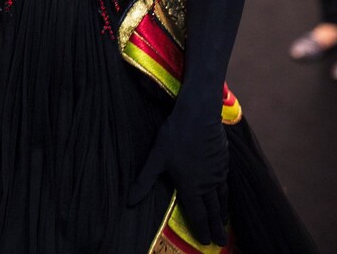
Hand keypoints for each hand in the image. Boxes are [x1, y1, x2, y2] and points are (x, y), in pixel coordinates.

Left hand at [128, 97, 228, 246]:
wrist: (199, 114)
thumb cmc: (175, 135)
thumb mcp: (156, 158)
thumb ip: (144, 182)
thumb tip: (129, 202)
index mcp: (191, 187)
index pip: (198, 215)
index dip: (201, 230)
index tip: (206, 243)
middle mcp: (208, 184)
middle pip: (213, 210)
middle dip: (216, 227)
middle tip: (221, 241)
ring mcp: (218, 172)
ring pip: (222, 197)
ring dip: (223, 211)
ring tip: (225, 220)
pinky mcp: (224, 160)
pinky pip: (226, 181)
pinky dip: (226, 192)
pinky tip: (224, 190)